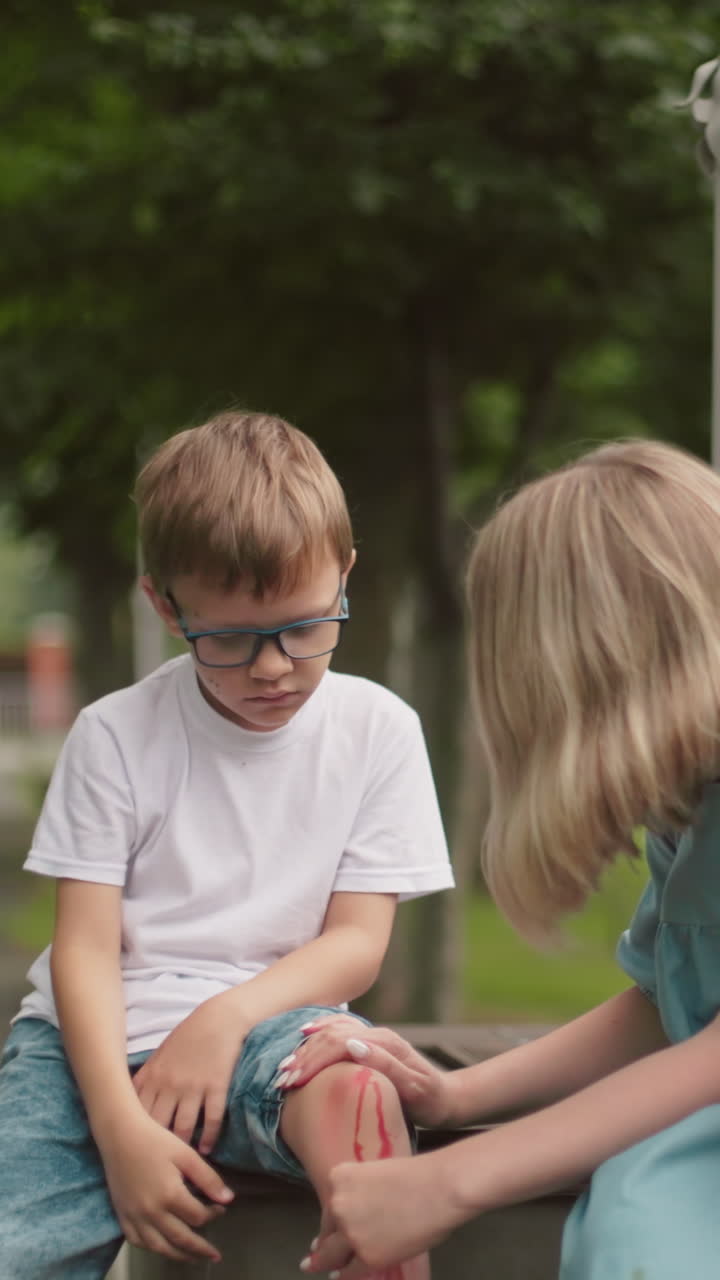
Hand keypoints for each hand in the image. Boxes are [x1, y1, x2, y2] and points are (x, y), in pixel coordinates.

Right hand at [102, 1111, 233, 1263]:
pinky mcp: (122, 1215)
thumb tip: (228, 1200)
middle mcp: (151, 1212)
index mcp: (170, 1195)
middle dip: (200, 1249)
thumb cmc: (155, 1140)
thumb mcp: (186, 1154)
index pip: (198, 1217)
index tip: (220, 1209)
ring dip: (178, 1256)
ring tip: (192, 1259)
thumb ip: (208, 1178)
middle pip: (181, 1239)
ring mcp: (134, 1216)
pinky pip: (137, 1241)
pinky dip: (152, 1248)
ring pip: (159, 1247)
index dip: (213, 1215)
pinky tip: (162, 1247)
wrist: (120, 1134)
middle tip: (214, 1256)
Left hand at [133, 992, 246, 1152]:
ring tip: (182, 1165)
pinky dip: (209, 1137)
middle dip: (155, 1148)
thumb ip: (146, 1078)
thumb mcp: (160, 1054)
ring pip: (183, 1127)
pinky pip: (211, 1118)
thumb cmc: (188, 1036)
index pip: (136, 1112)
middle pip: (157, 1125)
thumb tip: (129, 1100)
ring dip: (182, 1148)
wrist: (219, 1018)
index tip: (132, 1151)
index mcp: (153, 1076)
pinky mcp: (216, 1086)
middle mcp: (170, 1084)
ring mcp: (193, 1086)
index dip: (133, 1133)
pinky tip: (207, 1149)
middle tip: (155, 1168)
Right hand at [280, 1015, 452, 1127]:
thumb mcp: (413, 1087)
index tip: (292, 1081)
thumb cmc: (430, 1099)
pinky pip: (338, 1030)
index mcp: (384, 1043)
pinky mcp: (370, 1042)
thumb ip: (384, 1064)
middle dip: (303, 1057)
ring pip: (332, 1032)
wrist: (445, 1098)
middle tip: (281, 1079)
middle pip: (331, 1036)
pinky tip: (304, 1037)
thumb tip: (352, 1045)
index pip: (338, 1043)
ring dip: (306, 1048)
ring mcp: (372, 1036)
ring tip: (285, 1066)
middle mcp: (376, 1034)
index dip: (313, 1060)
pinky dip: (319, 1032)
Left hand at [302, 1154, 457, 1276]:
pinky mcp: (366, 1256)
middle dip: (320, 1246)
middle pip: (326, 1231)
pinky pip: (351, 1271)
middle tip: (311, 1257)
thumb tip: (363, 1213)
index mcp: (339, 1178)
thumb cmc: (417, 1176)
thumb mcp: (378, 1174)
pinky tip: (339, 1277)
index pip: (330, 1207)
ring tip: (316, 1268)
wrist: (438, 1189)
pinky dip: (344, 1275)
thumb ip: (363, 1193)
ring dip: (325, 1263)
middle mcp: (338, 1205)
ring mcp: (350, 1232)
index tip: (321, 1234)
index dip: (329, 1223)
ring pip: (332, 1254)